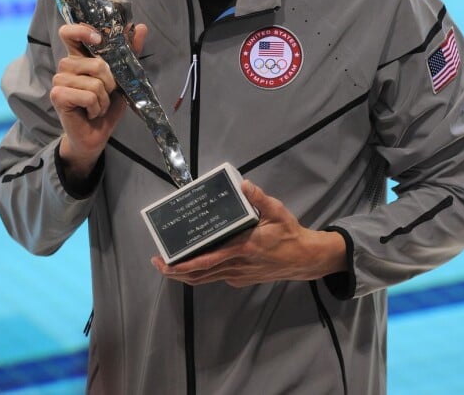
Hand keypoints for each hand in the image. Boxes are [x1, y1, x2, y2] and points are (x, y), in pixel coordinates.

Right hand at [51, 22, 147, 179]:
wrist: (96, 134)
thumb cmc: (107, 105)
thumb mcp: (122, 77)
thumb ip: (129, 52)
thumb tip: (142, 27)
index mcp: (79, 57)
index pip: (69, 32)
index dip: (83, 30)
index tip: (99, 38)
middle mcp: (66, 65)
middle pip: (96, 63)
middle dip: (110, 82)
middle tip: (106, 94)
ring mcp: (59, 80)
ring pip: (94, 82)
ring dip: (104, 98)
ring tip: (98, 106)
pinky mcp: (57, 96)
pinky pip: (88, 96)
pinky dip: (97, 107)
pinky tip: (91, 113)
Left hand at [151, 180, 346, 286]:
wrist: (305, 259)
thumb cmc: (289, 234)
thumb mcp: (277, 212)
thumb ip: (259, 198)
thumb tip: (243, 183)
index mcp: (242, 248)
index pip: (206, 261)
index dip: (183, 265)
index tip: (164, 261)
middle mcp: (236, 265)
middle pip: (199, 275)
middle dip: (175, 272)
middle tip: (158, 263)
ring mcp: (238, 274)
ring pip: (206, 279)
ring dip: (186, 275)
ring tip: (169, 265)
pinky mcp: (242, 278)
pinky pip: (216, 277)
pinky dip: (202, 272)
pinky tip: (196, 261)